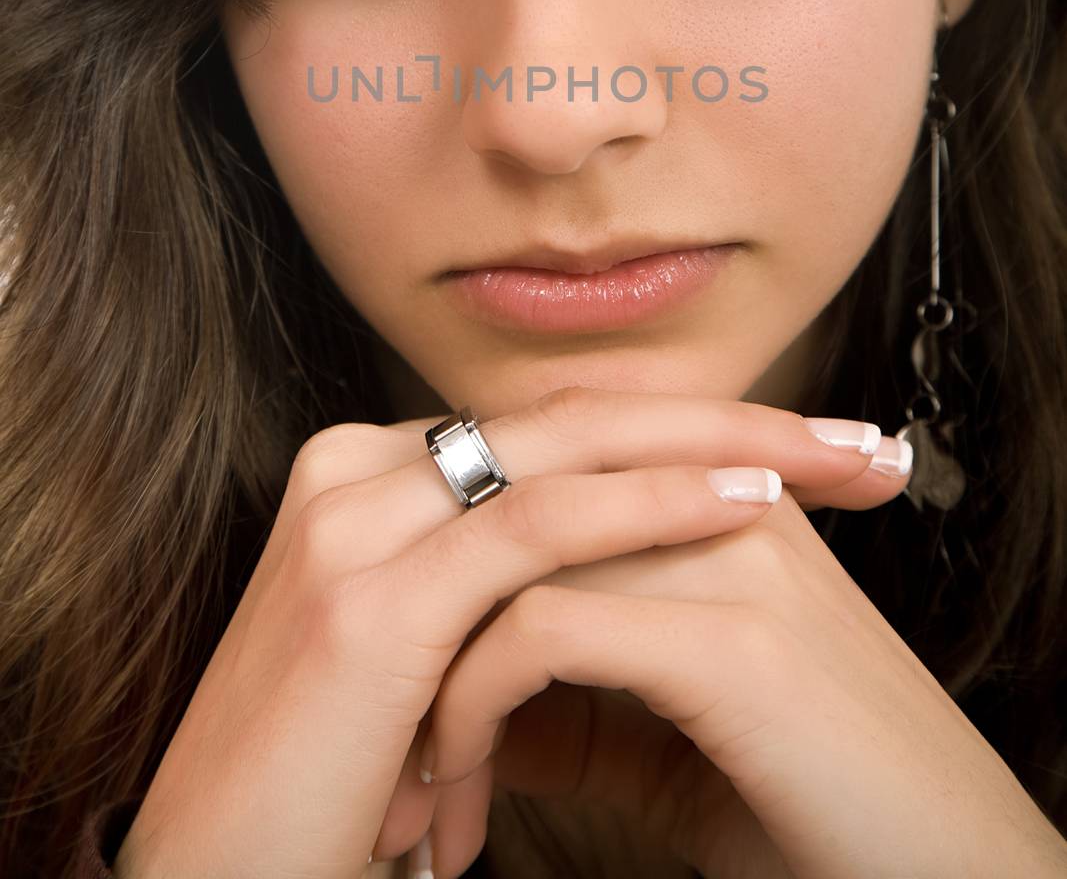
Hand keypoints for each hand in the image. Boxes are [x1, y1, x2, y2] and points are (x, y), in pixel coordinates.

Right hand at [112, 387, 904, 877]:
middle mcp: (356, 471)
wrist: (213, 876)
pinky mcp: (374, 593)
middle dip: (729, 413)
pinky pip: (537, 524)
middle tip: (851, 435)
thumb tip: (625, 567)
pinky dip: (651, 504)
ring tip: (832, 455)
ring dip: (717, 442)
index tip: (798, 449)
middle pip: (575, 415)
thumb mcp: (424, 661)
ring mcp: (356, 520)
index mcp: (367, 476)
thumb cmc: (330, 788)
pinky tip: (742, 499)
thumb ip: (499, 592)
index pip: (557, 427)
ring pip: (568, 448)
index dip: (683, 428)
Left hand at [392, 392, 1066, 878]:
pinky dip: (469, 715)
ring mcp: (728, 555)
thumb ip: (570, 683)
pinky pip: (540, 632)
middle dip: (419, 609)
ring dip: (424, 675)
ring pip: (506, 552)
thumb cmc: (792, 800)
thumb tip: (459, 684)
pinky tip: (458, 801)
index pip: (539, 463)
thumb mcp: (659, 732)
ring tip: (398, 792)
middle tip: (363, 718)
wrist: (932, 871)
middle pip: (514, 487)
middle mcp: (717, 497)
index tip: (392, 672)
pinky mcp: (728, 635)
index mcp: (706, 495)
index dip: (449, 557)